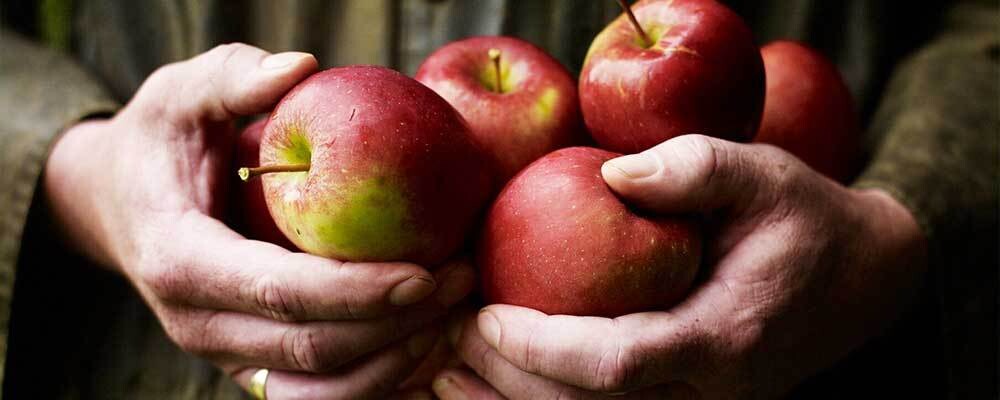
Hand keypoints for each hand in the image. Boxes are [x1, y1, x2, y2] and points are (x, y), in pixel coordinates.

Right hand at [43, 43, 474, 398]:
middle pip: (313, 349)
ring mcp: (227, 355)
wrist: (118, 205)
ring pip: (324, 388)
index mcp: (180, 261)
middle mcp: (199, 325)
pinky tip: (430, 333)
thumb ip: (233, 77)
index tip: (428, 272)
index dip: (358, 290)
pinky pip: (324, 392)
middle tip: (465, 278)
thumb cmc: (159, 144)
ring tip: (458, 309)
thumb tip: (301, 66)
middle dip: (398, 323)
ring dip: (400, 358)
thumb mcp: (179, 95)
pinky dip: (383, 374)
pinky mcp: (254, 365)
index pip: (280, 292)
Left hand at [435, 134, 927, 398]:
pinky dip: (552, 399)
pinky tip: (500, 381)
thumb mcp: (762, 173)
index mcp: (727, 339)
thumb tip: (610, 173)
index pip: (619, 366)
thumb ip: (694, 168)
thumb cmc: (805, 218)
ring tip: (448, 376)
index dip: (544, 351)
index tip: (484, 318)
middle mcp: (714, 392)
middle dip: (512, 384)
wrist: (863, 276)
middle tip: (446, 344)